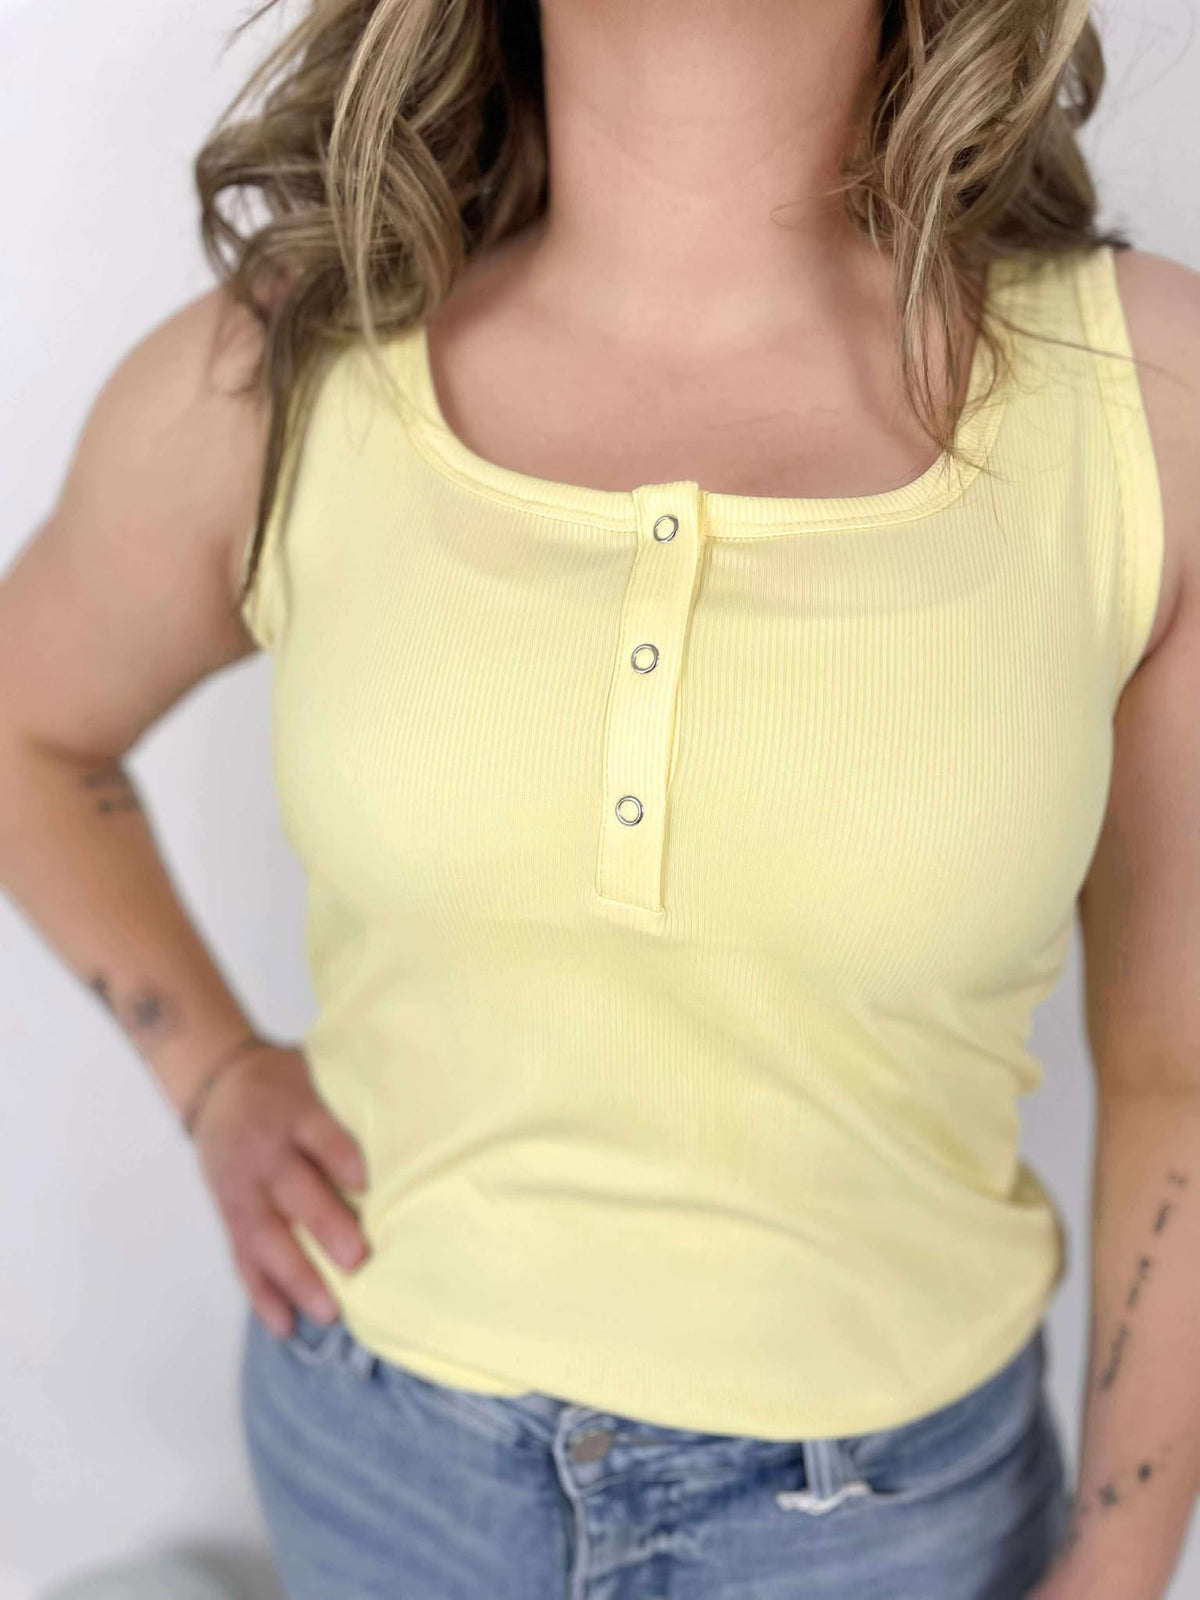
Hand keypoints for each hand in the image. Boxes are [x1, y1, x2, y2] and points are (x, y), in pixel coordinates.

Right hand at [190, 1042, 370, 1336]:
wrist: (218, 1082)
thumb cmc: (288, 1083)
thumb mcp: (316, 1072)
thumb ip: (351, 1099)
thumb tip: (422, 1116)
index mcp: (293, 1112)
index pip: (317, 1134)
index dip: (341, 1157)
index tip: (369, 1185)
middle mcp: (266, 1152)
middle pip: (292, 1191)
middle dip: (324, 1227)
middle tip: (358, 1260)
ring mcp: (243, 1188)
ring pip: (265, 1236)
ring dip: (295, 1276)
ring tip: (329, 1310)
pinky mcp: (229, 1216)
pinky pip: (241, 1259)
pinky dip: (261, 1295)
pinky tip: (285, 1326)